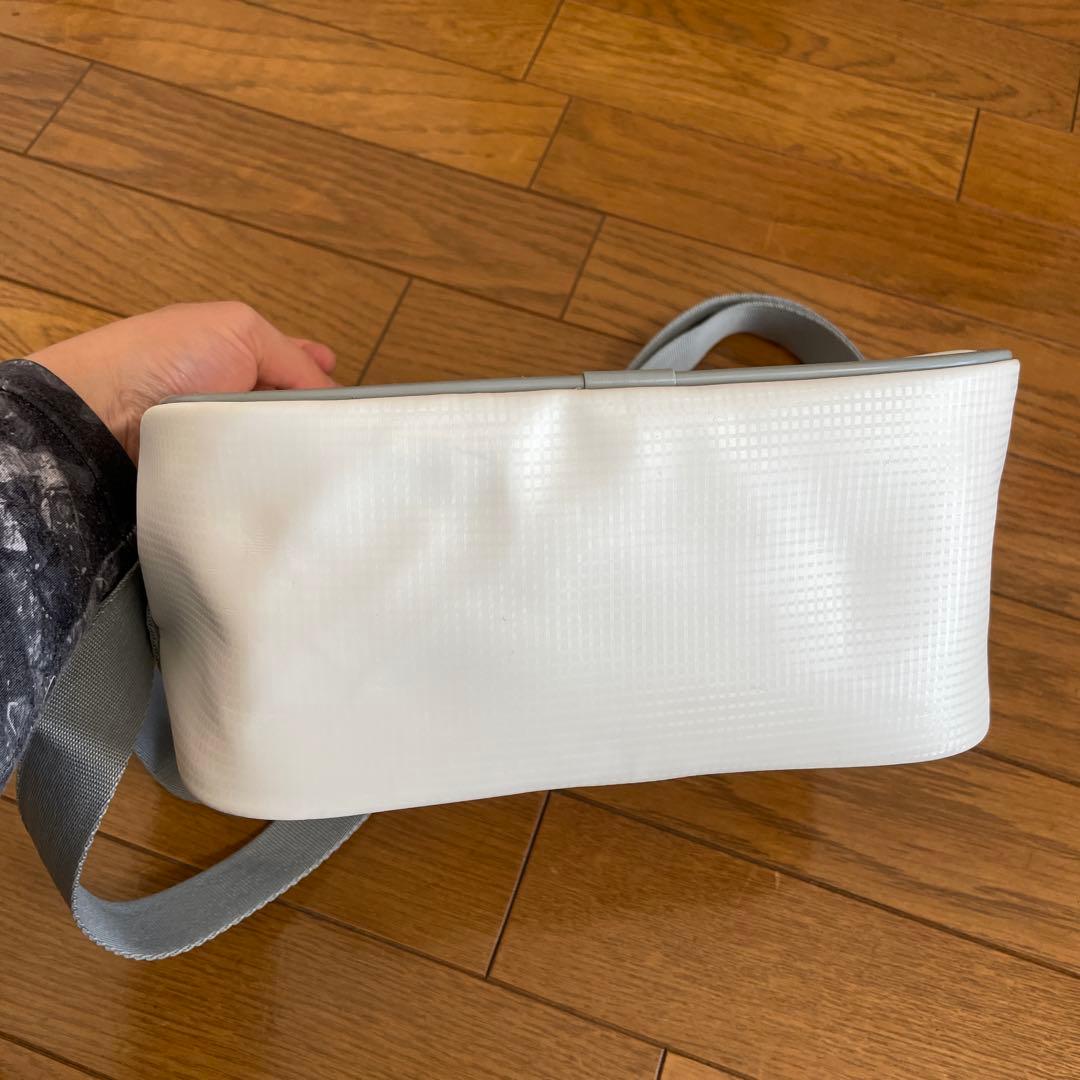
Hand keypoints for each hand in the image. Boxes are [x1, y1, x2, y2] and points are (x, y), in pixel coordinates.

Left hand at [30, 301, 337, 459]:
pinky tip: (292, 479)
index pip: (291, 364)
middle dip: (315, 416)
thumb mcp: (242, 331)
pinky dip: (272, 474)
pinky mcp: (211, 471)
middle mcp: (227, 391)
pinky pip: (254, 474)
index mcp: (233, 349)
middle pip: (287, 407)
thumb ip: (296, 360)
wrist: (104, 411)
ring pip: (274, 443)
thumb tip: (332, 394)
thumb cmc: (164, 355)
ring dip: (295, 448)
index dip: (321, 376)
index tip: (351, 396)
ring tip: (329, 461)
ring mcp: (219, 432)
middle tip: (348, 434)